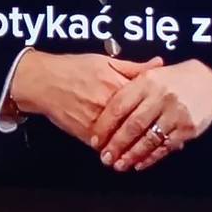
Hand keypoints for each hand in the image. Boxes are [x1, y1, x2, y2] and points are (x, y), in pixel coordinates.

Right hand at [9, 50, 163, 143]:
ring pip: (122, 137)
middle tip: (166, 140)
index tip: (169, 115)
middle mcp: (108, 102)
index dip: (159, 109)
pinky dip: (114, 149)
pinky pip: (104, 145)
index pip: (145, 99)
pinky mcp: (85, 132)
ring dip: (134, 145)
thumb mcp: (105, 60)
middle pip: (136, 122)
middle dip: (151, 132)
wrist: (43, 81)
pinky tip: (122, 152)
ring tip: (147, 150)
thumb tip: (158, 63)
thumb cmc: (73, 68)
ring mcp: (97, 119)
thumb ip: (134, 66)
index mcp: (115, 83)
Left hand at [90, 59, 211, 172]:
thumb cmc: (172, 80)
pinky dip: (151, 157)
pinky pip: (165, 146)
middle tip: (104, 158)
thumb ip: (125, 84)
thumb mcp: (149, 74)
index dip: (106, 124)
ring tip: (119, 164)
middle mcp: (160, 96)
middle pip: (133, 125)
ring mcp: (175, 113)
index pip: (120, 105)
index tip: (96, 139)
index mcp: (146, 81)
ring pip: (148, 138)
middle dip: (116, 144)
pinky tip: (139, 163)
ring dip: (131, 155)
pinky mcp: (187, 128)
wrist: (208, 83)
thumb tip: (100, 96)